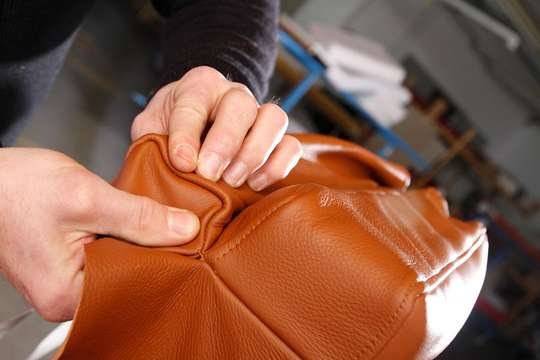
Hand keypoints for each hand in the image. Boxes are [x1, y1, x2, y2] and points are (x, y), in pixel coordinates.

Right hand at [0, 148, 199, 320]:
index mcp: (67, 294)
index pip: (135, 284)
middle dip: (150, 248)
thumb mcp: (87, 196)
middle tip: (169, 221)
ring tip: (145, 218)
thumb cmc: (15, 187)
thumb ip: (139, 216)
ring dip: (135, 240)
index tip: (185, 237)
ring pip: (120, 264)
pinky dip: (120, 237)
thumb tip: (184, 229)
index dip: (164, 258)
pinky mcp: (67, 266)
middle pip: (129, 276)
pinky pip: (106, 256)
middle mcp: (65, 297)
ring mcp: (65, 282)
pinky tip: (127, 221)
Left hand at [131, 66, 302, 190]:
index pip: (194, 102)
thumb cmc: (172, 129)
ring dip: (255, 154)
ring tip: (234, 181)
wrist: (198, 127)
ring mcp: (259, 114)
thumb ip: (150, 139)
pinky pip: (291, 146)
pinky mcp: (278, 138)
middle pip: (240, 106)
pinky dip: (278, 166)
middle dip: (225, 143)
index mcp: (198, 85)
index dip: (187, 134)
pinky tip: (255, 184)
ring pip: (274, 120)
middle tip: (210, 175)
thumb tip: (167, 164)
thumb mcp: (151, 127)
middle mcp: (234, 94)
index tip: (182, 163)